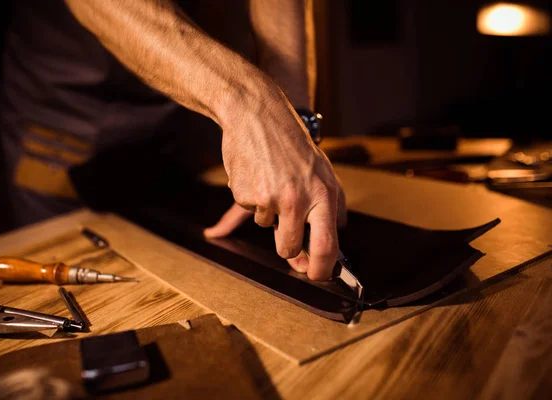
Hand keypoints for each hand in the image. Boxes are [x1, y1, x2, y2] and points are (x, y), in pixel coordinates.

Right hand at [204, 84, 346, 279]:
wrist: (256, 113)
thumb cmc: (291, 141)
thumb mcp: (323, 170)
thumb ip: (332, 205)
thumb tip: (338, 235)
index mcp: (322, 195)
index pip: (327, 246)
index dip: (322, 269)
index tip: (317, 276)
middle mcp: (298, 200)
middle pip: (288, 248)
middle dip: (286, 248)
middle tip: (284, 227)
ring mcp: (270, 198)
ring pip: (265, 225)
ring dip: (267, 210)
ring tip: (272, 179)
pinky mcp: (245, 193)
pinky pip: (248, 209)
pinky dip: (250, 195)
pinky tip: (257, 173)